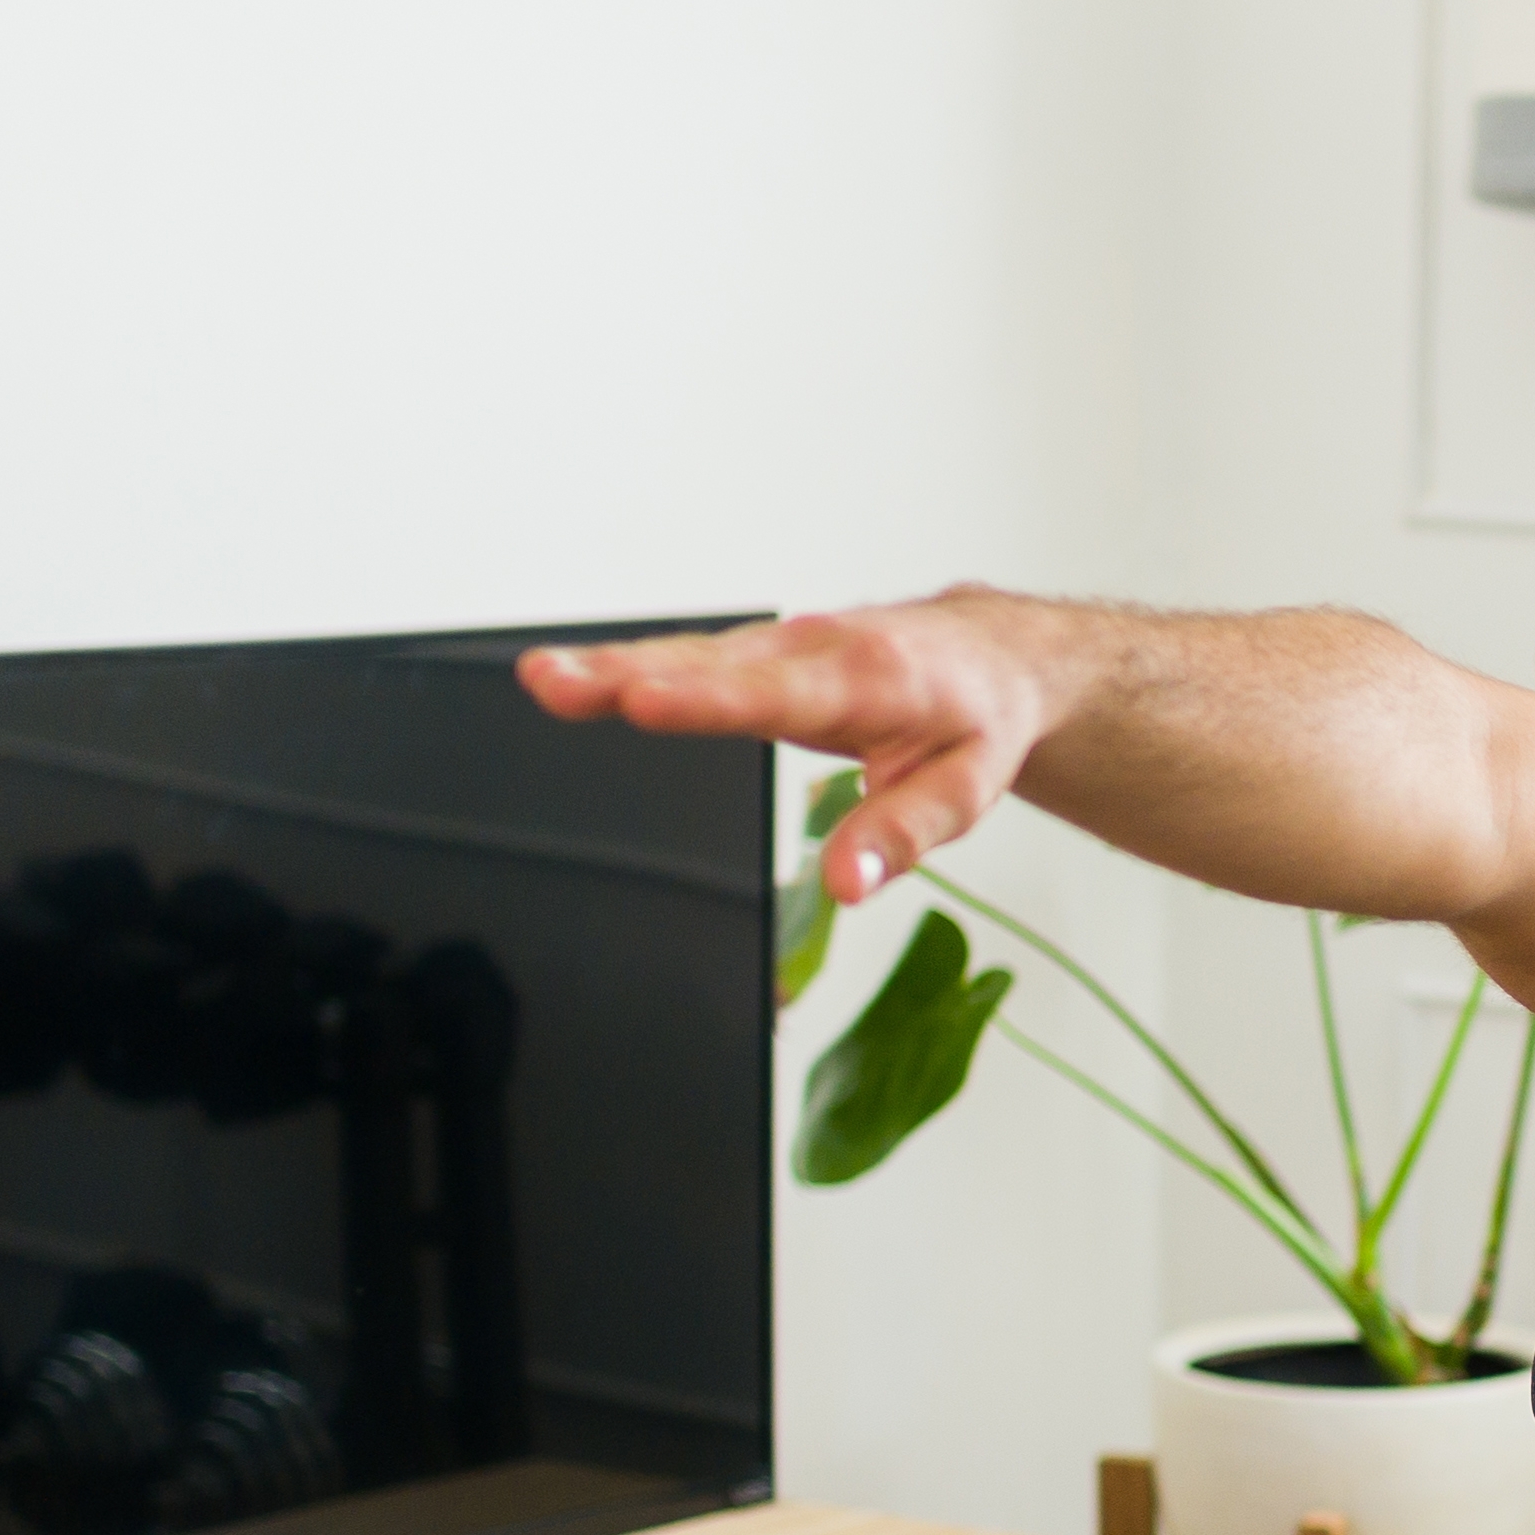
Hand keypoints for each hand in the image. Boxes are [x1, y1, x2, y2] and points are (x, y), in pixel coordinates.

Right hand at [519, 595, 1057, 898]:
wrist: (995, 656)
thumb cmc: (979, 718)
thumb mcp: (966, 786)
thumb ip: (902, 835)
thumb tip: (845, 886)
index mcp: (868, 681)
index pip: (774, 695)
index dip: (704, 702)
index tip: (641, 702)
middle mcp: (812, 650)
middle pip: (707, 667)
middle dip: (625, 673)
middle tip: (551, 683)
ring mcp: (780, 648)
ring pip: (686, 656)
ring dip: (609, 665)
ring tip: (540, 679)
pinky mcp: (759, 655)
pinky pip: (689, 659)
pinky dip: (628, 664)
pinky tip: (573, 676)